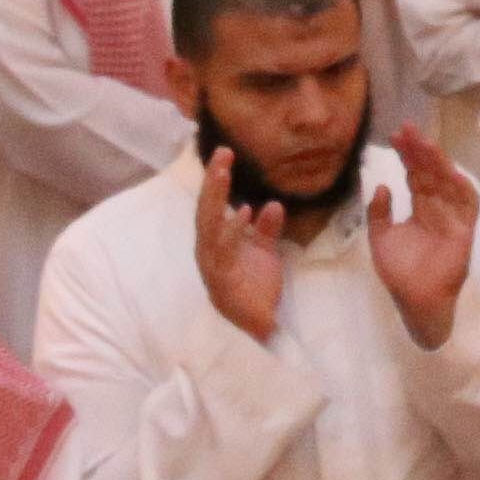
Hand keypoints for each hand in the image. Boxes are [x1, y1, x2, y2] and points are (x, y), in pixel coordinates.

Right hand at [193, 150, 289, 342]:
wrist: (259, 325)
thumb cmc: (255, 287)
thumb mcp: (264, 253)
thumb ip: (266, 229)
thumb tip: (273, 204)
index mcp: (216, 241)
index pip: (213, 206)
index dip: (217, 181)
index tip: (226, 154)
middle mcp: (209, 249)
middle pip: (206, 210)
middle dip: (213, 182)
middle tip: (222, 154)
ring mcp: (212, 263)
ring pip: (209, 225)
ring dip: (215, 198)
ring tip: (223, 173)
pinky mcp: (221, 278)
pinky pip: (224, 250)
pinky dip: (232, 230)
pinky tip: (243, 213)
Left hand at [368, 126, 479, 350]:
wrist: (414, 299)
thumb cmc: (399, 272)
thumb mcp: (380, 238)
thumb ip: (379, 213)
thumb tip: (382, 186)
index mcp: (420, 209)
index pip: (415, 175)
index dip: (407, 155)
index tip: (396, 135)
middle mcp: (438, 208)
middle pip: (431, 173)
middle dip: (421, 151)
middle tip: (409, 130)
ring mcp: (453, 218)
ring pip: (449, 183)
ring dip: (439, 163)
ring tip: (426, 145)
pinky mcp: (465, 231)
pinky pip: (468, 205)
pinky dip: (463, 189)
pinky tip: (453, 173)